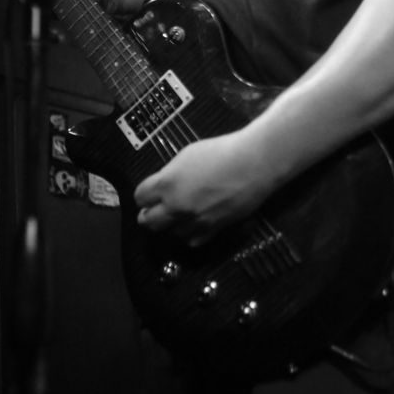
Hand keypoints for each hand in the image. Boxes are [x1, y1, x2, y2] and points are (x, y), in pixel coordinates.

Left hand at [134, 133, 276, 246]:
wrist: (253, 164)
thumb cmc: (221, 152)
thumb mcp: (187, 155)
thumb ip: (170, 174)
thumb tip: (164, 186)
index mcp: (167, 184)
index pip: (140, 197)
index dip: (143, 195)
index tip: (148, 194)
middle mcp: (176, 206)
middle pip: (149, 221)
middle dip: (148, 215)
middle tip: (152, 210)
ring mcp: (195, 221)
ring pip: (171, 233)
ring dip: (171, 225)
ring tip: (177, 216)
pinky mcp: (213, 229)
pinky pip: (193, 240)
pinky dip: (189, 234)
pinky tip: (193, 225)